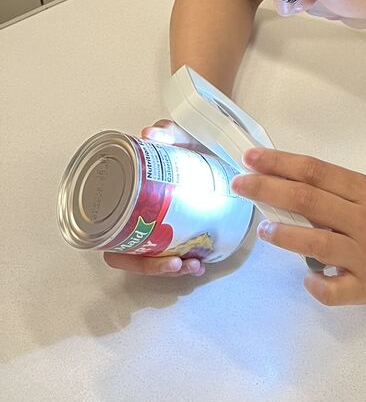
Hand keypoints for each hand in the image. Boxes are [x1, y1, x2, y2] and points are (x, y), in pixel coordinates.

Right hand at [103, 121, 207, 277]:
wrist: (214, 150)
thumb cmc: (186, 146)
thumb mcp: (177, 137)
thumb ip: (166, 132)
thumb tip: (149, 134)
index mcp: (126, 201)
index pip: (114, 239)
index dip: (127, 255)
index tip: (148, 257)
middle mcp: (137, 218)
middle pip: (133, 256)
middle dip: (153, 267)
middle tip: (176, 263)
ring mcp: (157, 226)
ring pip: (154, 259)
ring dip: (171, 268)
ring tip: (193, 265)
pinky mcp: (179, 230)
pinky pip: (175, 254)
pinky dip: (186, 262)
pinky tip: (199, 262)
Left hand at [230, 148, 365, 305]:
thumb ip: (335, 194)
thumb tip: (282, 188)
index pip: (316, 172)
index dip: (280, 163)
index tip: (251, 158)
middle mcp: (365, 220)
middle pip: (309, 200)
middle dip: (268, 189)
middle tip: (239, 184)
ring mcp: (365, 256)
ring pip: (317, 243)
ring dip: (285, 234)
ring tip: (264, 229)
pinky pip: (333, 290)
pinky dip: (315, 283)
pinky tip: (307, 277)